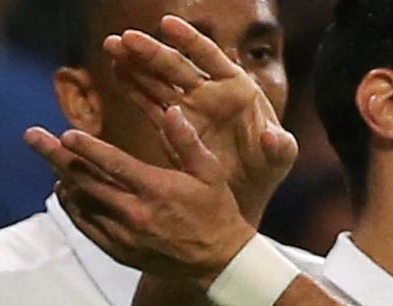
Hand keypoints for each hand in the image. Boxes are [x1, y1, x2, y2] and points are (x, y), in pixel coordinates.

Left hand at [26, 105, 256, 288]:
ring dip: (61, 179)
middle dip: (55, 156)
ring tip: (47, 159)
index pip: (114, 165)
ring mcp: (124, 234)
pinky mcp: (118, 250)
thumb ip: (187, 142)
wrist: (218, 261)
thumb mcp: (211, 173)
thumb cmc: (217, 211)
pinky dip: (71, 206)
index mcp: (157, 190)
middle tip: (32, 136)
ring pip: (81, 203)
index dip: (87, 149)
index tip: (65, 134)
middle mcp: (135, 213)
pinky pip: (85, 226)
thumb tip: (170, 110)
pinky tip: (64, 191)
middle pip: (86, 181)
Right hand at [105, 16, 296, 222]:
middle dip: (151, 51)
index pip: (211, 57)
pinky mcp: (171, 126)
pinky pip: (148, 102)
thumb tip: (271, 136)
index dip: (189, 39)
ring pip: (157, 79)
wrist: (246, 195)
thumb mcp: (280, 160)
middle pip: (177, 65)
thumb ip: (280, 147)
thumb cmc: (267, 172)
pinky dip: (132, 86)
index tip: (166, 23)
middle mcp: (210, 92)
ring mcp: (188, 107)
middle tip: (126, 38)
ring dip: (134, 63)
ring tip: (111, 47)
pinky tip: (115, 70)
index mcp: (237, 89)